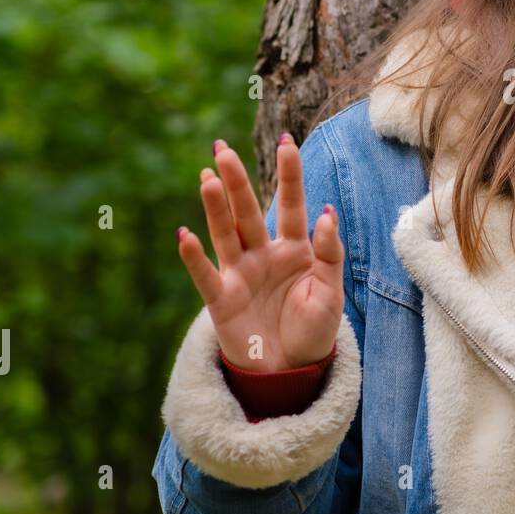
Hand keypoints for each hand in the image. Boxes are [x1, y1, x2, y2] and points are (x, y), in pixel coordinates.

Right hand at [175, 134, 345, 371]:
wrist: (291, 371)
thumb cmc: (313, 329)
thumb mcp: (330, 292)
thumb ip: (329, 253)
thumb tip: (327, 212)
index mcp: (295, 249)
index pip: (291, 204)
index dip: (289, 174)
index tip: (288, 141)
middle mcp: (263, 254)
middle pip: (248, 211)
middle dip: (237, 182)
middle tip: (222, 150)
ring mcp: (240, 273)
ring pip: (225, 233)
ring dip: (215, 206)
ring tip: (206, 177)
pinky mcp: (221, 299)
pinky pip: (205, 274)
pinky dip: (194, 256)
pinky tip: (184, 234)